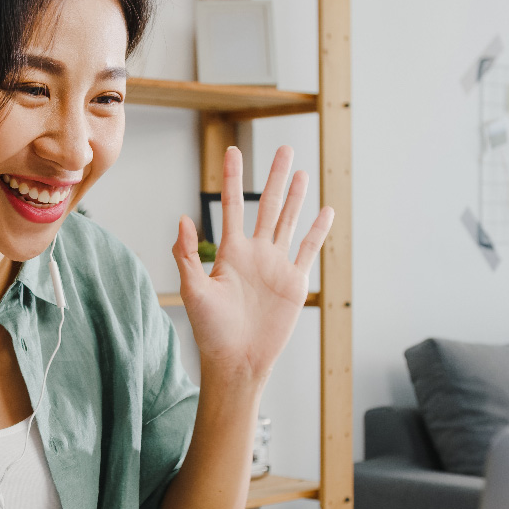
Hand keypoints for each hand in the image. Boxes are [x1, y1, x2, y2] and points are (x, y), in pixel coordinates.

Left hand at [173, 145, 333, 382]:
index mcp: (230, 252)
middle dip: (274, 176)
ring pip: (288, 222)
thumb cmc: (211, 330)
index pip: (232, 206)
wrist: (237, 360)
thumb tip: (183, 219)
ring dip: (295, 197)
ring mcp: (276, 266)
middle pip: (267, 205)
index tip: (232, 150)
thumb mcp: (193, 291)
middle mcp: (255, 253)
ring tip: (301, 171)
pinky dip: (318, 231)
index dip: (232, 178)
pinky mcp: (295, 283)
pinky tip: (325, 211)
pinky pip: (308, 250)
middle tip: (283, 148)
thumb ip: (187, 255)